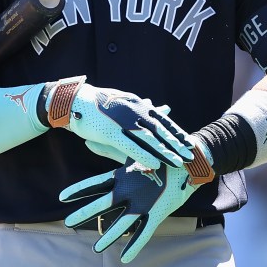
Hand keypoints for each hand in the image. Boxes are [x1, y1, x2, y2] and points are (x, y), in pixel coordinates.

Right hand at [46, 78, 191, 169]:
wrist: (74, 101)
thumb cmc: (99, 104)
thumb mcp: (122, 102)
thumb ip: (138, 106)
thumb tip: (155, 104)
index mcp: (137, 104)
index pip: (162, 120)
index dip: (177, 132)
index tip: (190, 142)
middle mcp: (134, 111)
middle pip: (160, 129)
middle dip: (176, 143)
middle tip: (191, 153)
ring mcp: (123, 122)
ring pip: (150, 139)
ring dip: (165, 151)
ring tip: (178, 162)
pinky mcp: (111, 132)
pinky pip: (131, 146)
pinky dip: (144, 156)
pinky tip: (155, 165)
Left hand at [59, 140, 209, 263]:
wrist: (188, 161)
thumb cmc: (157, 156)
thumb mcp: (132, 154)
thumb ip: (109, 151)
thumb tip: (88, 142)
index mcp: (122, 176)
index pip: (94, 184)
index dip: (78, 191)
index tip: (61, 197)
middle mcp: (129, 190)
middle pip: (102, 204)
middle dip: (84, 213)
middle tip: (67, 223)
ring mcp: (143, 203)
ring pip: (122, 223)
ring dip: (109, 237)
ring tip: (96, 249)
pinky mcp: (158, 212)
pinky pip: (144, 232)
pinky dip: (135, 245)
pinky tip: (125, 258)